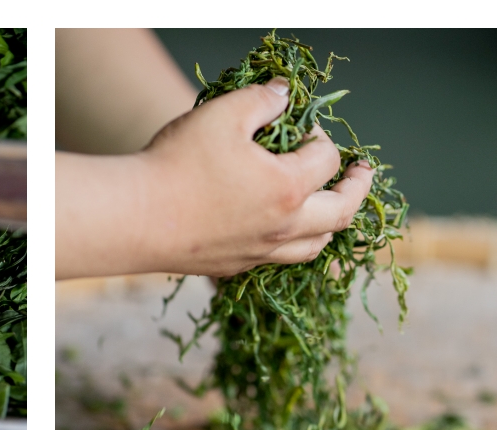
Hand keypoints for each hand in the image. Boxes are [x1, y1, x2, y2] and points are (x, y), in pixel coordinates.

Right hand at [138, 76, 373, 276]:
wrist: (135, 219)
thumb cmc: (177, 163)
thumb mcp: (222, 114)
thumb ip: (261, 101)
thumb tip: (284, 95)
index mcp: (289, 188)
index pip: (326, 159)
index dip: (320, 137)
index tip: (303, 126)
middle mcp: (284, 227)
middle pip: (340, 213)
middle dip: (356, 189)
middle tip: (361, 174)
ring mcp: (260, 252)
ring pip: (314, 247)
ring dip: (330, 225)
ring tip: (330, 211)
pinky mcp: (234, 266)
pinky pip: (278, 262)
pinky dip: (293, 247)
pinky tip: (282, 235)